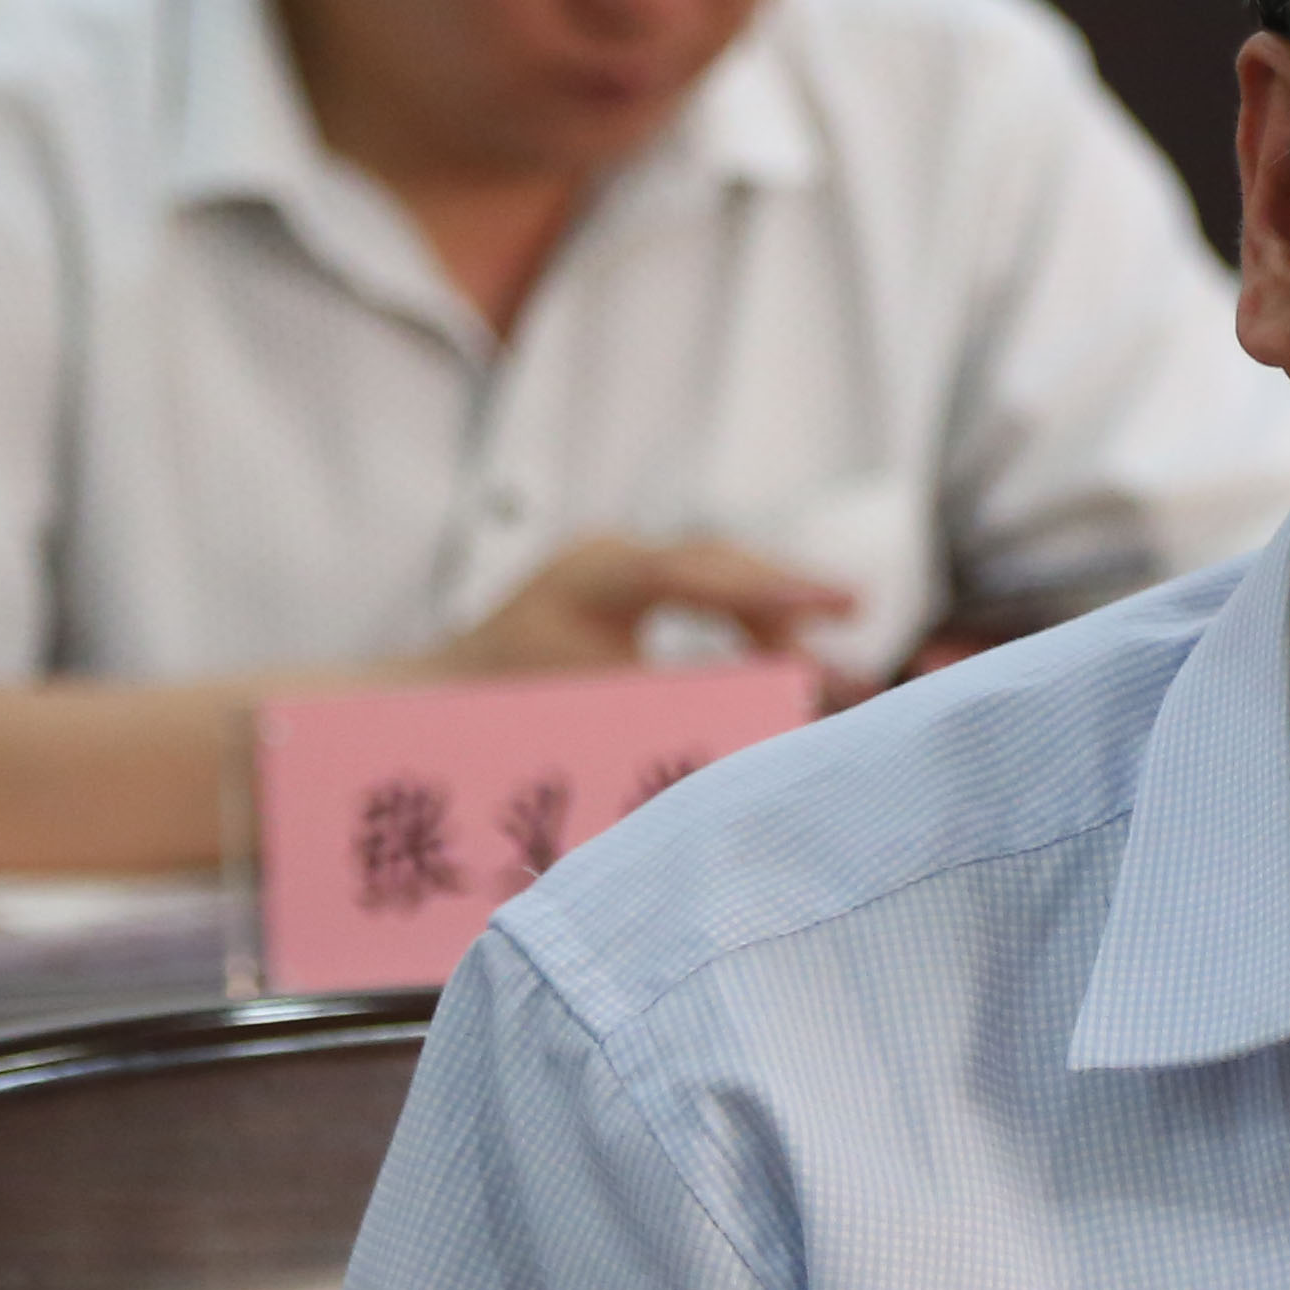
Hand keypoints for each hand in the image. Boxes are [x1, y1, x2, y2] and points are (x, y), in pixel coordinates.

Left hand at [431, 533, 860, 690]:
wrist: (437, 709)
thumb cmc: (507, 728)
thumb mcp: (600, 725)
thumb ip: (684, 711)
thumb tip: (773, 710)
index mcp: (590, 583)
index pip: (693, 573)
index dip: (766, 590)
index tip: (834, 605)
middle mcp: (604, 561)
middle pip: (717, 562)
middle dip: (788, 593)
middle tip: (852, 609)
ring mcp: (612, 568)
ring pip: (715, 572)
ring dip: (774, 610)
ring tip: (841, 640)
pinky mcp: (622, 589)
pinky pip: (701, 592)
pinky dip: (745, 621)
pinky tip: (787, 655)